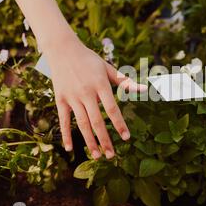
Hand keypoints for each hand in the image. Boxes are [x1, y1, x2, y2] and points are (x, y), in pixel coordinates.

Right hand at [43, 34, 146, 159]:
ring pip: (82, 124)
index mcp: (100, 85)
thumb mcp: (108, 68)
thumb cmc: (89, 60)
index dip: (119, 124)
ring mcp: (72, 97)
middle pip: (97, 121)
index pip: (112, 109)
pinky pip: (63, 120)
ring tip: (97, 156)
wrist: (62, 49)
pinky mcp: (60, 99)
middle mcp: (86, 93)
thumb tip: (144, 89)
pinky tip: (71, 148)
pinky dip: (66, 134)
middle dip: (105, 140)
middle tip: (112, 156)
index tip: (126, 138)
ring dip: (89, 141)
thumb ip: (125, 81)